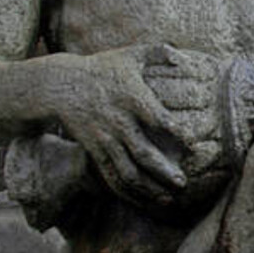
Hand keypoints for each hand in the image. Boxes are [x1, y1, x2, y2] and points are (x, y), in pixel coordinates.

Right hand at [53, 44, 187, 206]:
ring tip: (168, 198)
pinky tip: (144, 200)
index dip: (177, 134)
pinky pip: (111, 176)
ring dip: (148, 188)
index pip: (159, 119)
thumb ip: (159, 52)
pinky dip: (127, 191)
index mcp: (133, 98)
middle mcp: (119, 122)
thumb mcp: (131, 54)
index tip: (193, 147)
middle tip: (183, 184)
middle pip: (143, 152)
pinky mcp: (94, 150)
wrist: (60, 85)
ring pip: (127, 171)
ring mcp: (105, 138)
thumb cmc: (103, 68)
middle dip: (164, 171)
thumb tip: (184, 57)